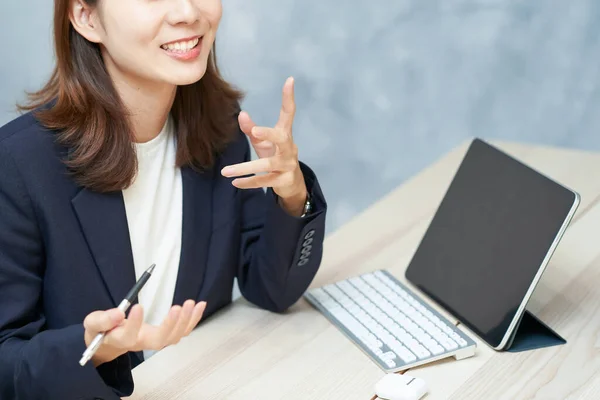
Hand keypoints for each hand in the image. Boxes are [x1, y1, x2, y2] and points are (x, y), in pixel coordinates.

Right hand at [83, 300, 205, 366]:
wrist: (109, 341)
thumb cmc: (102, 330)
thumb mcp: (93, 323)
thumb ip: (102, 320)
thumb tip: (118, 314)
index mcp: (121, 339)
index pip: (128, 335)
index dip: (135, 323)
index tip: (137, 306)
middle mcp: (141, 342)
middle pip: (159, 340)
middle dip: (170, 325)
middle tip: (177, 308)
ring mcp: (155, 339)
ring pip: (174, 337)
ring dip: (185, 321)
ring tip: (192, 303)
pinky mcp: (164, 333)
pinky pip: (182, 331)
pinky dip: (193, 319)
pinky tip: (199, 305)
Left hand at [221, 77, 307, 215]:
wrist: (292, 183)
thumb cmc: (275, 156)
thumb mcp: (263, 142)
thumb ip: (252, 129)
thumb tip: (240, 114)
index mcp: (285, 134)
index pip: (289, 113)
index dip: (289, 97)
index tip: (290, 80)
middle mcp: (289, 148)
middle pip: (281, 138)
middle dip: (268, 134)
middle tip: (255, 131)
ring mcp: (288, 165)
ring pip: (266, 165)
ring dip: (244, 168)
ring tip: (225, 171)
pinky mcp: (283, 180)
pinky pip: (263, 181)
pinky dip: (248, 182)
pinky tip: (234, 182)